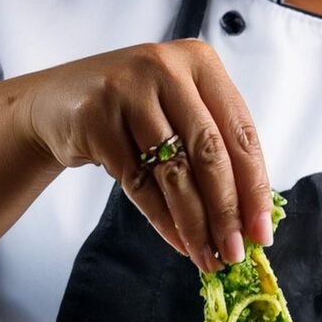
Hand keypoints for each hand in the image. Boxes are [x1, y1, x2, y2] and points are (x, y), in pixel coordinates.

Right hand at [17, 41, 273, 271]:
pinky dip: (164, 221)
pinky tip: (179, 243)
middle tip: (235, 253)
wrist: (59, 104)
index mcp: (201, 64)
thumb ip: (217, 152)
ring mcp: (128, 90)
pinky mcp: (97, 118)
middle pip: (210, 154)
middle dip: (227, 213)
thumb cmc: (135, 114)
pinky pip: (140, 184)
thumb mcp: (181, 114)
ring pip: (175, 172)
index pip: (241, 134)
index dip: (255, 189)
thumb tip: (250, 221)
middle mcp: (166, 68)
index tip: (263, 233)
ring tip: (209, 258)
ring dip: (196, 225)